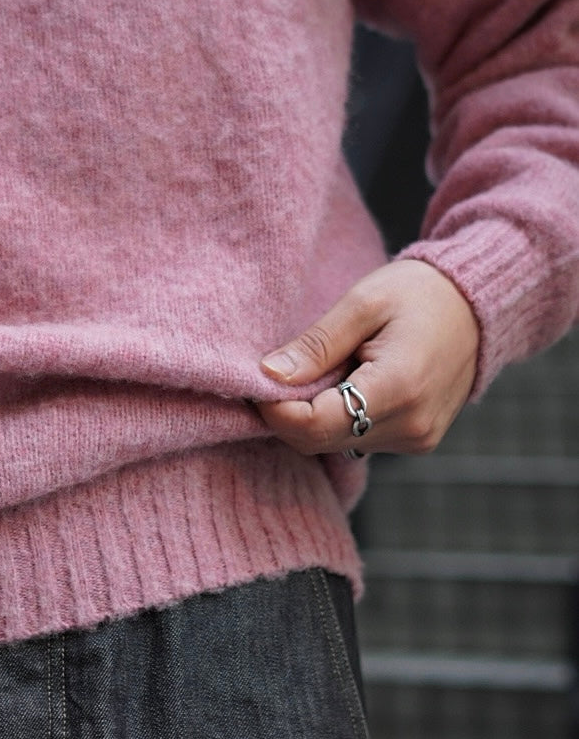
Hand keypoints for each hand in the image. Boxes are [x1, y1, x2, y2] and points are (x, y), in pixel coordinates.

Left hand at [256, 260, 479, 456]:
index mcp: (398, 387)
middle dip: (290, 413)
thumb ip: (316, 345)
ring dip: (316, 415)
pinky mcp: (418, 442)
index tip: (258, 381)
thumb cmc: (420, 294)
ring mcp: (418, 439)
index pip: (315, 425)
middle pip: (320, 441)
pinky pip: (357, 441)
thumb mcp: (362, 303)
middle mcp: (411, 425)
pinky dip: (340, 419)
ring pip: (335, 444)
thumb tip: (268, 375)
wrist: (479, 305)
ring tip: (332, 368)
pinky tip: (350, 383)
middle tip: (285, 371)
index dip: (275, 409)